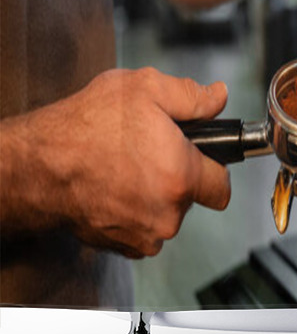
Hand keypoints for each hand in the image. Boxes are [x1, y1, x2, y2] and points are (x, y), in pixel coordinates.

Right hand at [38, 68, 230, 258]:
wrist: (36, 164)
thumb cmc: (86, 127)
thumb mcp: (146, 88)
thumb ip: (193, 96)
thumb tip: (218, 97)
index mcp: (181, 176)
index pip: (223, 187)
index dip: (216, 166)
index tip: (203, 156)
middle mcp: (165, 214)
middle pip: (192, 198)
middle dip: (180, 175)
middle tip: (154, 150)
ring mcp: (140, 234)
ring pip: (166, 214)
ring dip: (156, 195)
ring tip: (130, 165)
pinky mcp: (118, 245)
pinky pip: (142, 228)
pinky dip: (134, 210)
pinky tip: (116, 185)